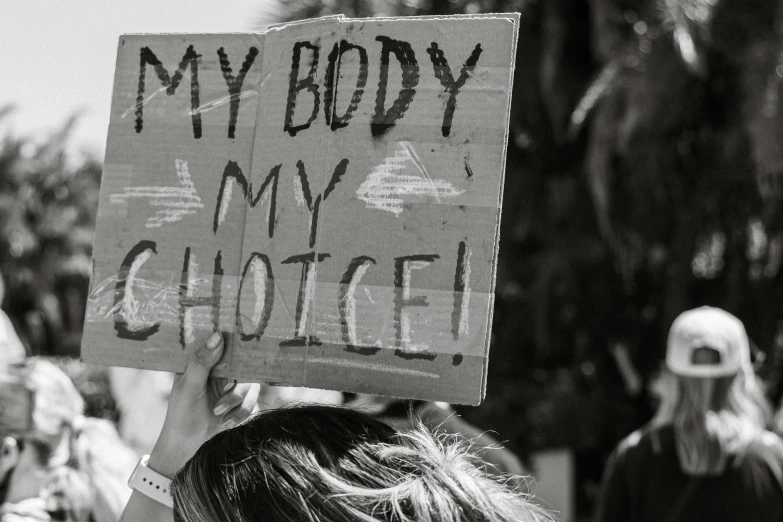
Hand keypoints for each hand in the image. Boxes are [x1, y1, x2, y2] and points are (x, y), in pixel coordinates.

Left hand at [148, 332, 259, 476]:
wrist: (186, 447)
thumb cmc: (181, 413)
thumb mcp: (189, 385)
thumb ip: (203, 361)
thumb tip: (219, 335)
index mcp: (206, 362)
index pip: (224, 343)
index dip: (235, 341)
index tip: (242, 342)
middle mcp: (222, 371)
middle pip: (244, 365)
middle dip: (236, 383)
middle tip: (225, 389)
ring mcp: (233, 387)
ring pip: (251, 385)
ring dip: (237, 400)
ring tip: (218, 412)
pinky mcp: (242, 403)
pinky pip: (253, 401)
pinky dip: (241, 412)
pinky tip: (226, 422)